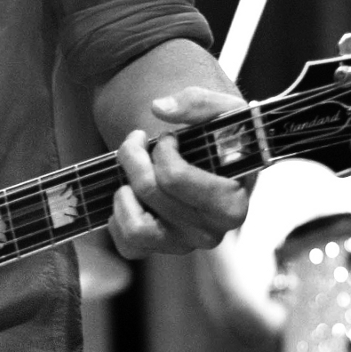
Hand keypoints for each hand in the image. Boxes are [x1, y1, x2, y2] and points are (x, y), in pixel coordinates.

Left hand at [110, 86, 250, 258]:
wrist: (213, 159)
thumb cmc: (221, 137)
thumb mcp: (221, 111)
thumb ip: (198, 101)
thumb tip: (159, 108)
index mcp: (231, 204)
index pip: (174, 179)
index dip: (162, 150)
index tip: (169, 137)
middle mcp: (210, 234)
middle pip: (150, 192)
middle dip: (135, 157)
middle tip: (139, 140)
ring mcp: (183, 245)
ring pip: (135, 228)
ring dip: (124, 191)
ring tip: (133, 172)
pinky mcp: (160, 250)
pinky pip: (127, 245)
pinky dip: (119, 217)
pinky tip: (130, 194)